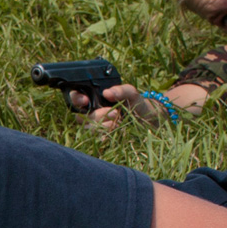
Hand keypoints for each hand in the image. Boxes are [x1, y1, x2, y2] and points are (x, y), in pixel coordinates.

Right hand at [85, 83, 207, 128]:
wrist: (150, 121)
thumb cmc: (138, 103)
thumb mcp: (132, 93)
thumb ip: (121, 90)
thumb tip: (107, 93)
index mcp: (95, 99)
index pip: (76, 98)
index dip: (76, 98)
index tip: (86, 100)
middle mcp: (93, 112)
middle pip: (81, 116)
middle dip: (95, 115)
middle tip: (114, 113)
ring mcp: (97, 126)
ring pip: (88, 128)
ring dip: (101, 126)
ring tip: (117, 121)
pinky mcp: (103, 137)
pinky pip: (97, 138)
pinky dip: (105, 135)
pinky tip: (115, 130)